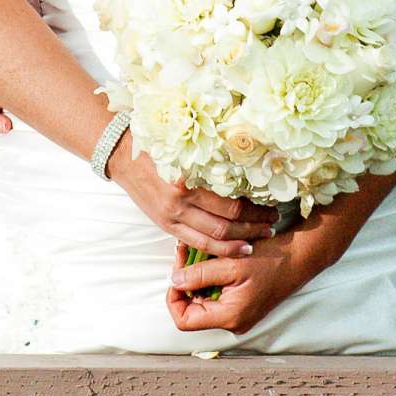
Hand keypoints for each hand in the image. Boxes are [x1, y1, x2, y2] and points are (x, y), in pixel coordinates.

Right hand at [109, 140, 276, 258]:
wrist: (122, 155)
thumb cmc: (157, 146)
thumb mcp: (185, 150)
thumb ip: (210, 164)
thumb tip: (247, 170)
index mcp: (188, 181)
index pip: (230, 204)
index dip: (254, 210)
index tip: (271, 207)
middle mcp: (180, 203)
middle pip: (225, 225)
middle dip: (252, 228)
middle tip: (272, 226)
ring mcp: (172, 218)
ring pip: (212, 240)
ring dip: (238, 242)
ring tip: (258, 240)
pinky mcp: (166, 226)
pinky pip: (195, 244)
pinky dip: (217, 249)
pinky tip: (232, 248)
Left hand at [167, 233, 320, 333]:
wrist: (300, 257)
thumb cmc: (270, 260)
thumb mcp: (231, 263)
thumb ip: (199, 274)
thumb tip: (174, 281)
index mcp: (229, 317)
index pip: (184, 321)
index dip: (173, 298)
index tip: (177, 272)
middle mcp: (232, 322)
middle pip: (192, 309)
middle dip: (184, 281)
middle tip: (184, 253)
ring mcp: (238, 315)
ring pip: (203, 300)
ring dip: (196, 276)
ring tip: (195, 251)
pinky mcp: (242, 305)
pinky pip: (216, 295)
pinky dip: (209, 277)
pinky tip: (211, 258)